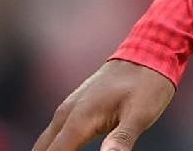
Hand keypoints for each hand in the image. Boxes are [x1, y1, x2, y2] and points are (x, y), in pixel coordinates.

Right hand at [32, 59, 175, 150]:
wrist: (148, 51)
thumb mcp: (141, 114)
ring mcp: (67, 110)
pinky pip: (53, 135)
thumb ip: (121, 140)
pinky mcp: (73, 108)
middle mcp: (65, 115)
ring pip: (44, 143)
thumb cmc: (147, 85)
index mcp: (79, 121)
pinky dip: (54, 148)